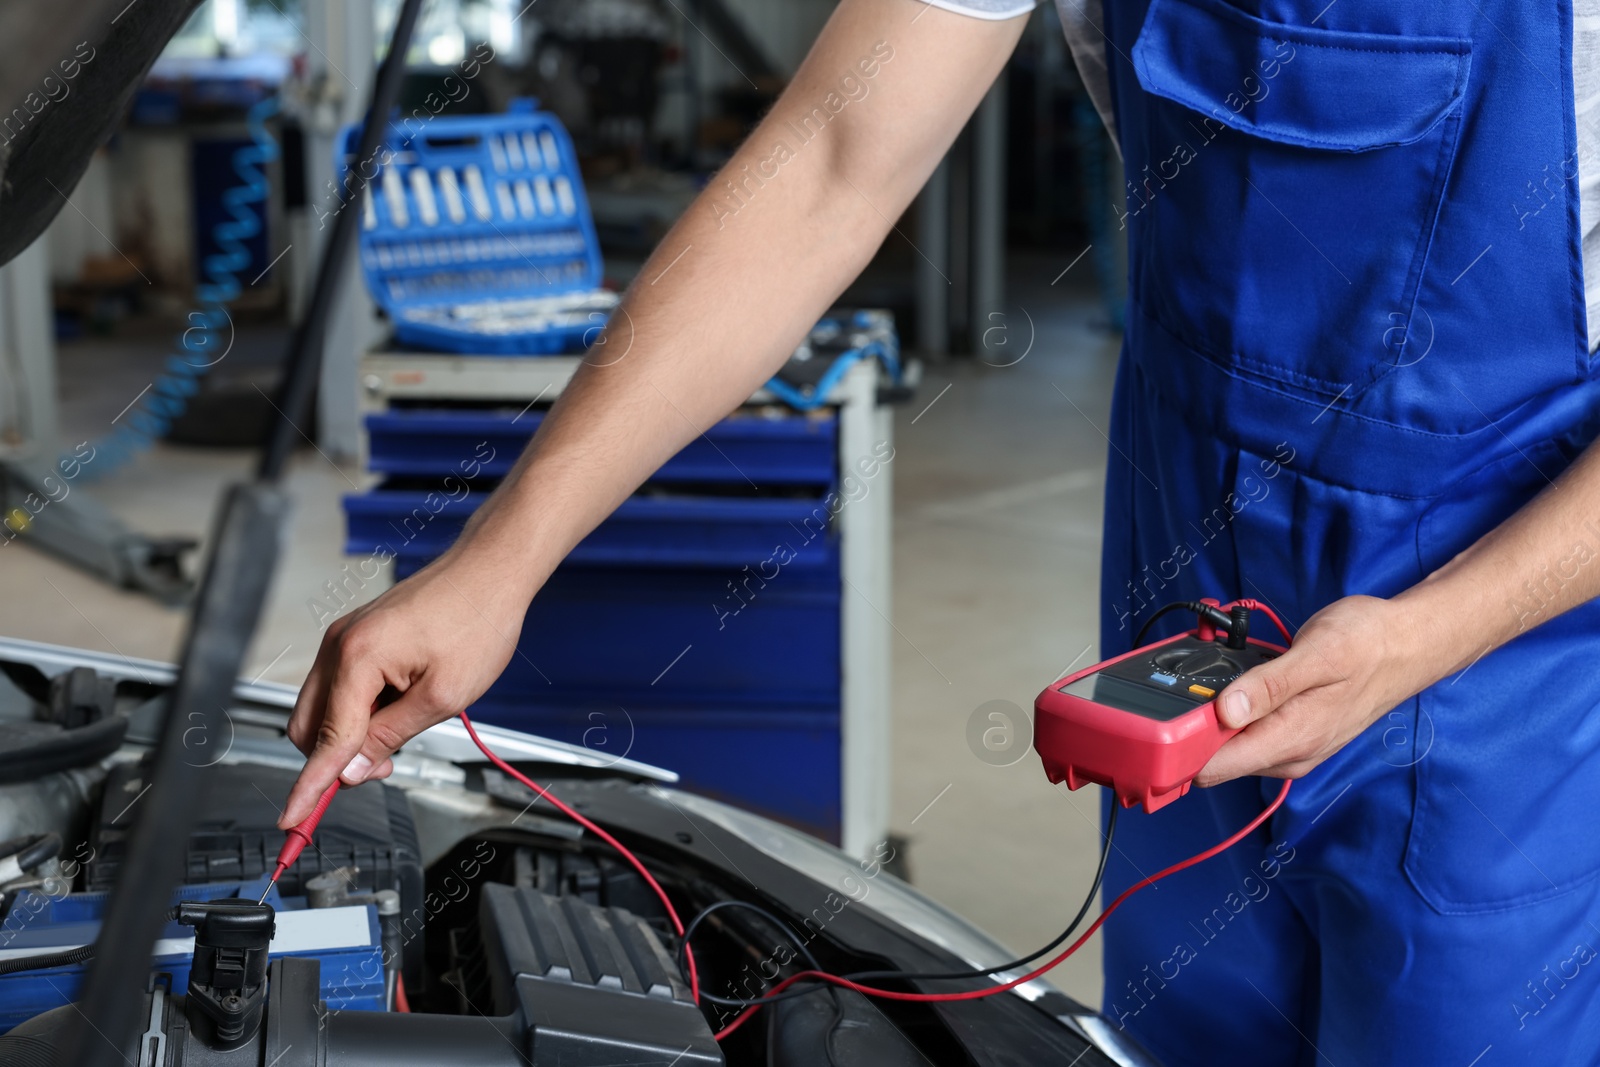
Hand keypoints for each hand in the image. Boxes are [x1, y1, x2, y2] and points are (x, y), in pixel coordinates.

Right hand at [278, 552, 531, 827]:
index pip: (325, 741)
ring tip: (404, 727)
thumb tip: (351, 771)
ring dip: (351, 735)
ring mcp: (344, 639)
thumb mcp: (442, 696)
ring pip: (323, 709)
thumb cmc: (477, 620)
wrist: (489, 571)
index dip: (309, 788)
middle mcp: (339, 646)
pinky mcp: (356, 637)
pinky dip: (360, 710)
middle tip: (386, 766)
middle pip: (310, 728)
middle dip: (337, 759)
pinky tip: (400, 705)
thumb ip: (390, 737)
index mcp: (357, 660)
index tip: (292, 820)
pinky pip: (340, 688)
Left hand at [1196, 595, 1439, 786]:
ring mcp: (1292, 746)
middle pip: (1215, 758)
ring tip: (1217, 674)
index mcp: (1292, 739)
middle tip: (1189, 681)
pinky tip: (1236, 683)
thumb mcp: (1317, 654)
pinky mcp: (1293, 733)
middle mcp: (1289, 754)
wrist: (1408, 644)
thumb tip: (1224, 712)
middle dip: (1194, 725)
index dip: (1179, 750)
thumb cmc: (1368, 644)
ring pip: (1230, 745)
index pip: (1215, 768)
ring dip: (1213, 715)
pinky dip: (1233, 711)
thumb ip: (1268, 686)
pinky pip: (1248, 732)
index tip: (1156, 723)